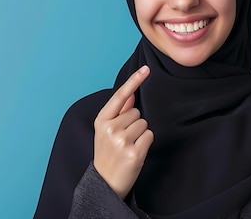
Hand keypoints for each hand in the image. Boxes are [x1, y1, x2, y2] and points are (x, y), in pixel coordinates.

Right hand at [93, 65, 153, 199]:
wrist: (105, 182)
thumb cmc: (108, 153)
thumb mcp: (106, 130)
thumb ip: (118, 112)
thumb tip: (131, 94)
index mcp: (101, 120)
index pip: (120, 96)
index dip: (134, 81)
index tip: (146, 69)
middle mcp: (110, 128)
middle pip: (136, 112)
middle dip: (134, 123)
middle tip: (124, 139)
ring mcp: (122, 140)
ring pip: (144, 124)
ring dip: (140, 134)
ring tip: (129, 147)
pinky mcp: (134, 152)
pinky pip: (149, 136)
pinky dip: (146, 143)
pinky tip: (135, 152)